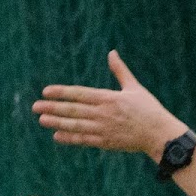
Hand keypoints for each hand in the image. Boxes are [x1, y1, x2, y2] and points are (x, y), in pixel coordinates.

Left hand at [32, 50, 186, 157]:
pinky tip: (57, 135)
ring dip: (57, 122)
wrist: (159, 134)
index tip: (46, 91)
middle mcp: (104, 113)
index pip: (80, 93)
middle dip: (53, 107)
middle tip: (35, 106)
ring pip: (75, 125)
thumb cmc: (148, 109)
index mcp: (109, 97)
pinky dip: (70, 138)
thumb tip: (112, 52)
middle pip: (73, 109)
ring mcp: (104, 129)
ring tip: (42, 119)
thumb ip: (120, 71)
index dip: (62, 92)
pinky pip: (84, 140)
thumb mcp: (134, 87)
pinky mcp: (106, 142)